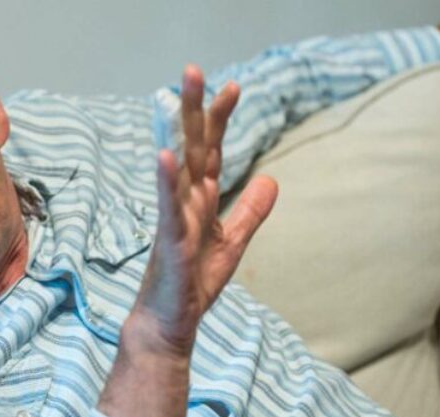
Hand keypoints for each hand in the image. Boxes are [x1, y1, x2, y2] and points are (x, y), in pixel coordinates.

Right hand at [127, 65, 278, 358]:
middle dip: (196, 109)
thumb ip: (250, 211)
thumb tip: (272, 179)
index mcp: (201, 201)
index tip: (233, 87)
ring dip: (181, 129)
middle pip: (193, 149)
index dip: (221, 121)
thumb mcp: (232, 243)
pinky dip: (167, 182)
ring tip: (180, 94)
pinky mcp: (169, 243)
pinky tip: (167, 155)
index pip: (213, 153)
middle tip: (194, 69)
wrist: (170, 325)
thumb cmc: (193, 284)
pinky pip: (168, 209)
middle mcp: (185, 203)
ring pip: (180, 168)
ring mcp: (174, 220)